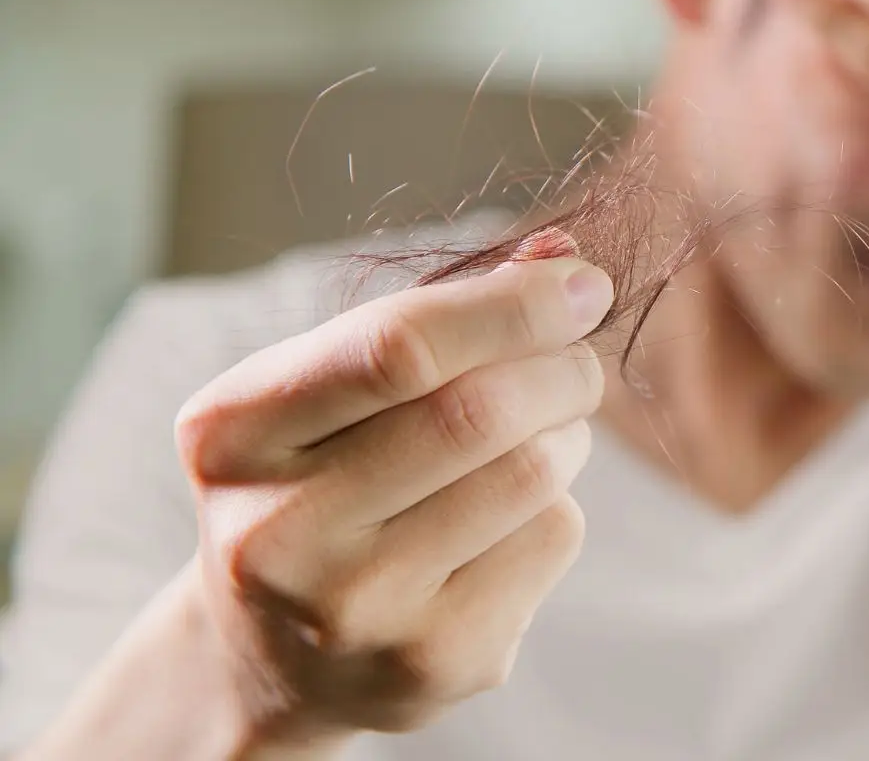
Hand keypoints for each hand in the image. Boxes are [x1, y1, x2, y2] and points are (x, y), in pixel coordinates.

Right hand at [173, 246, 612, 746]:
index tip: (584, 284)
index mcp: (233, 433)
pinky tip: (507, 519)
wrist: (280, 654)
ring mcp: (356, 609)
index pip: (396, 349)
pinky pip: (551, 538)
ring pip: (531, 474)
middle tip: (576, 364)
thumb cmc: (323, 480)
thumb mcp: (332, 388)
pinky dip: (556, 506)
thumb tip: (563, 259)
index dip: (511, 307)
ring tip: (538, 436)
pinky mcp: (434, 661)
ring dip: (566, 434)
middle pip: (477, 413)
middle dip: (560, 368)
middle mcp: (278, 531)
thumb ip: (436, 315)